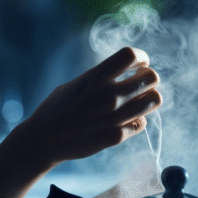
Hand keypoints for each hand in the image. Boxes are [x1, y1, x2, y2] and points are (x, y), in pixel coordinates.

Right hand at [11, 46, 161, 168]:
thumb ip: (100, 79)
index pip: (131, 55)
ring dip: (147, 99)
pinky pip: (142, 123)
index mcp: (96, 77)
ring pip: (154, 100)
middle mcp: (110, 95)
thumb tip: (122, 74)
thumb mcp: (75, 85)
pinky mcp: (117, 136)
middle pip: (152, 77)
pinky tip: (124, 122)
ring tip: (135, 102)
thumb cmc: (55, 110)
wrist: (42, 141)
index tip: (138, 64)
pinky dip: (135, 122)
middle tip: (138, 84)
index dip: (141, 58)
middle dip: (148, 79)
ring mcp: (115, 117)